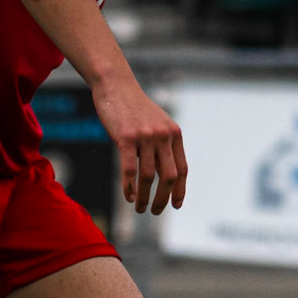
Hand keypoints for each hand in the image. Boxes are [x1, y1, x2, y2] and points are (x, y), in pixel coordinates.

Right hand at [92, 70, 186, 214]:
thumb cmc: (134, 108)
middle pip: (168, 177)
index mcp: (174, 134)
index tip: (176, 205)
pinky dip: (129, 187)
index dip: (180, 190)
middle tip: (154, 211)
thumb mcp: (156, 124)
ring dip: (144, 197)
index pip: (182, 169)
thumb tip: (163, 174)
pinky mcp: (126, 138)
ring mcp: (146, 137)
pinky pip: (130, 170)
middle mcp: (163, 136)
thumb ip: (162, 144)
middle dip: (163, 199)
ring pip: (148, 177)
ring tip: (139, 208)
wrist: (116, 86)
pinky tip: (128, 197)